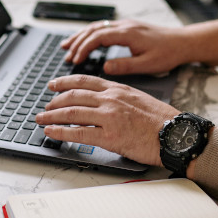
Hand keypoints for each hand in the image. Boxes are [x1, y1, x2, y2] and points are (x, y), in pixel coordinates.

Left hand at [36, 74, 177, 166]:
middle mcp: (110, 99)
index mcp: (118, 89)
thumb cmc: (163, 120)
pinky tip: (51, 132)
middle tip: (45, 106)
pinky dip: (60, 132)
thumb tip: (105, 101)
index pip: (84, 81)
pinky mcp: (109, 136)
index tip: (53, 84)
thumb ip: (120, 97)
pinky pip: (78, 133)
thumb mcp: (139, 98)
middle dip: (54, 101)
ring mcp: (108, 117)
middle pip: (73, 96)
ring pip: (71, 113)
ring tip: (41, 119)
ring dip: (52, 116)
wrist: (177, 134)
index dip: (65, 82)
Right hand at [62, 19, 188, 74]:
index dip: (83, 48)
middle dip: (77, 42)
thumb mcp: (148, 64)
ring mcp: (126, 24)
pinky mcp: (128, 27)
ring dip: (81, 36)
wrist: (184, 42)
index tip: (74, 60)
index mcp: (127, 33)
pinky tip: (85, 40)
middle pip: (93, 29)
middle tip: (65, 54)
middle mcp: (124, 25)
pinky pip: (104, 27)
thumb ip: (125, 66)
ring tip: (67, 46)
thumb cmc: (168, 53)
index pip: (98, 37)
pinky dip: (91, 34)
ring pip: (97, 26)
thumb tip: (105, 67)